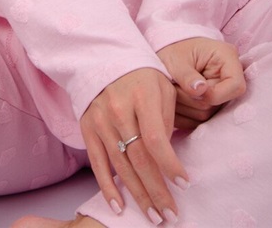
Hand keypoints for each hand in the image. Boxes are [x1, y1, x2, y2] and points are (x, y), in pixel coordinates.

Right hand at [80, 67, 188, 222]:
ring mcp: (100, 120)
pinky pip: (97, 163)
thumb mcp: (163, 86)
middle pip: (138, 158)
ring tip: (153, 215)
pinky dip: (107, 188)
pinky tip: (119, 207)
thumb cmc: (143, 75)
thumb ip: (168, 119)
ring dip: (137, 195)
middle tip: (170, 214)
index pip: (156, 139)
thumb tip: (169, 156)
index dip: (170, 165)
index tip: (184, 183)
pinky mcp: (88, 128)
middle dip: (156, 190)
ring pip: (120, 166)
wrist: (106, 59)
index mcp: (142, 96)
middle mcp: (118, 109)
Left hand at [157, 37, 245, 129]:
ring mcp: (221, 92)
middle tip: (174, 88)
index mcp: (227, 57)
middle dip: (193, 100)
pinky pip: (201, 120)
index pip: (236, 85)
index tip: (193, 91)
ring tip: (173, 91)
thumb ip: (187, 75)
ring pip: (209, 114)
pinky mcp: (212, 104)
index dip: (216, 94)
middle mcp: (229, 76)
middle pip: (219, 103)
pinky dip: (185, 114)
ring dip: (187, 108)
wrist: (169, 51)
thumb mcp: (176, 59)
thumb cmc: (173, 49)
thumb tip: (201, 91)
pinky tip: (175, 101)